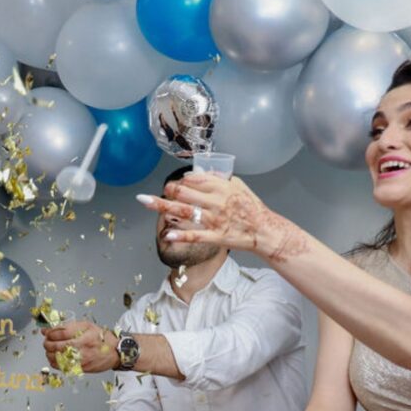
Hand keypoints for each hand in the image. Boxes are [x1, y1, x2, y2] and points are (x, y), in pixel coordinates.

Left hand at [41, 320, 118, 372]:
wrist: (115, 352)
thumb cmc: (101, 337)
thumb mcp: (86, 326)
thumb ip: (66, 326)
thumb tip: (47, 329)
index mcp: (84, 335)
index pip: (61, 333)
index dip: (50, 333)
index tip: (47, 332)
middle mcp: (83, 348)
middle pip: (57, 346)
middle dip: (47, 343)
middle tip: (47, 341)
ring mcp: (81, 360)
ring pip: (58, 359)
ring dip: (49, 353)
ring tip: (51, 349)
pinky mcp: (80, 369)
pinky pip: (62, 367)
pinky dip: (55, 362)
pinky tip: (56, 358)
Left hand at [139, 174, 300, 259]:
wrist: (264, 230)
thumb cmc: (251, 208)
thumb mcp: (238, 186)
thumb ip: (219, 179)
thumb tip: (199, 173)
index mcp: (221, 187)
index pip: (194, 179)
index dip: (181, 180)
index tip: (175, 184)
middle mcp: (216, 202)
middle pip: (184, 193)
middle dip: (168, 190)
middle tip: (162, 191)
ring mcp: (214, 220)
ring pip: (184, 211)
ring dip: (163, 206)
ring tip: (145, 201)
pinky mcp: (216, 236)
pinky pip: (195, 235)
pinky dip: (181, 235)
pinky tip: (167, 233)